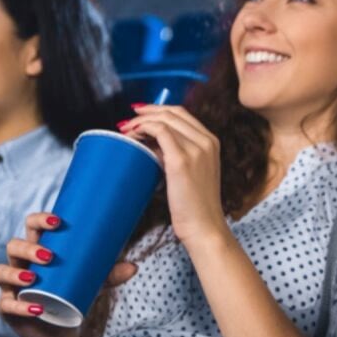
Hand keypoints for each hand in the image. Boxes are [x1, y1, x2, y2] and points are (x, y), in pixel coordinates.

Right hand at [0, 212, 136, 336]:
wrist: (59, 327)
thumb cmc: (70, 294)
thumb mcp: (92, 282)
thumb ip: (110, 274)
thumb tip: (133, 267)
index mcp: (37, 249)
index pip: (31, 226)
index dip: (39, 220)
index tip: (57, 221)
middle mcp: (20, 263)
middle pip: (14, 245)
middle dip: (29, 247)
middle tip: (49, 255)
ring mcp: (11, 285)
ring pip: (2, 271)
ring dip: (17, 273)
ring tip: (34, 277)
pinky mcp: (8, 307)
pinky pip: (6, 304)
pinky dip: (20, 306)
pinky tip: (35, 308)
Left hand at [119, 104, 227, 247]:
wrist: (204, 226)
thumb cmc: (195, 206)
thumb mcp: (192, 174)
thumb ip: (177, 156)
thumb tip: (152, 146)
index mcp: (211, 142)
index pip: (183, 114)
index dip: (158, 110)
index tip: (140, 114)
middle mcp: (206, 141)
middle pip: (173, 112)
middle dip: (146, 112)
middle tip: (127, 120)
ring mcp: (196, 149)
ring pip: (164, 119)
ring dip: (141, 121)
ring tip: (125, 129)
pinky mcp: (182, 160)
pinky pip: (159, 132)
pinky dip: (143, 128)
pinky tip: (131, 136)